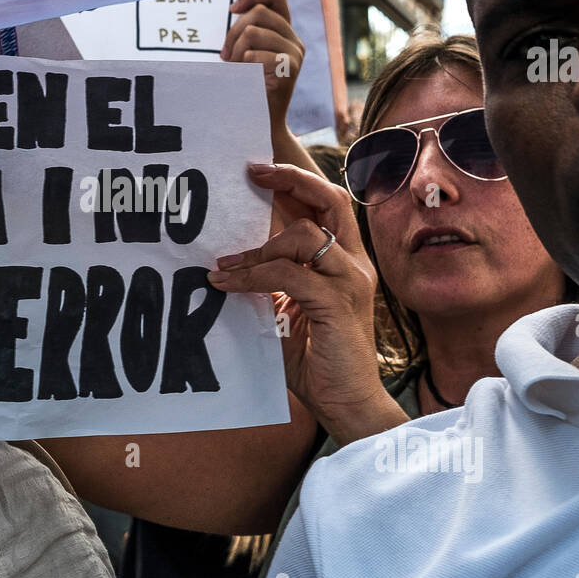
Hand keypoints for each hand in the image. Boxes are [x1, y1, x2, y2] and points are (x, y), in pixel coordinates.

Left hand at [208, 163, 405, 445]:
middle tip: (252, 173)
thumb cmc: (316, 361)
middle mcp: (353, 264)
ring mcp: (349, 281)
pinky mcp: (337, 303)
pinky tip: (227, 283)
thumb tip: (229, 263)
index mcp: (345, 263)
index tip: (258, 172)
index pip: (327, 206)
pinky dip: (253, 275)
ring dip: (257, 247)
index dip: (296, 183)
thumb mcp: (288, 312)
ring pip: (305, 236)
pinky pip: (288, 274)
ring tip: (225, 264)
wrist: (346, 404)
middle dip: (291, 180)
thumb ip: (271, 285)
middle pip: (331, 200)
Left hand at [220, 0, 304, 127]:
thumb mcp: (247, 55)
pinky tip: (244, 79)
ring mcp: (295, 54)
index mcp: (285, 33)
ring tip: (235, 69)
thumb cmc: (248, 88)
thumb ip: (248, 32)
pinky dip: (242, 66)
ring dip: (236, 51)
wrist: (260, 123)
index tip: (232, 9)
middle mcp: (295, 40)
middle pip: (259, 12)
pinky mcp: (290, 69)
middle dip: (234, 32)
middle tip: (225, 56)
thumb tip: (234, 9)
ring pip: (253, 32)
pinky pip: (255, 54)